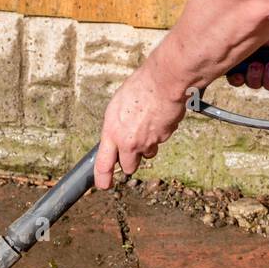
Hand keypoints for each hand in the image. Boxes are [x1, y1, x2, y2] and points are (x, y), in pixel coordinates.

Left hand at [93, 66, 187, 189]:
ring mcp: (147, 143)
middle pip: (128, 167)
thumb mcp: (117, 106)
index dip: (103, 178)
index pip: (103, 165)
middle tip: (133, 147)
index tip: (104, 185)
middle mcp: (128, 142)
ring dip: (148, 146)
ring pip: (147, 154)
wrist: (165, 82)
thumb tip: (116, 136)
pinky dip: (161, 133)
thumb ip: (115, 127)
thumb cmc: (140, 88)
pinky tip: (159, 117)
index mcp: (112, 132)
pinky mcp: (163, 139)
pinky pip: (161, 140)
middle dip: (131, 161)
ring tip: (148, 125)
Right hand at [227, 10, 268, 93]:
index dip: (237, 79)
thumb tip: (226, 59)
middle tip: (260, 65)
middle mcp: (265, 66)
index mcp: (253, 57)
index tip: (239, 75)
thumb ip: (241, 49)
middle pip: (253, 83)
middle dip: (255, 77)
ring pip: (268, 86)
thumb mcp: (256, 37)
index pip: (239, 75)